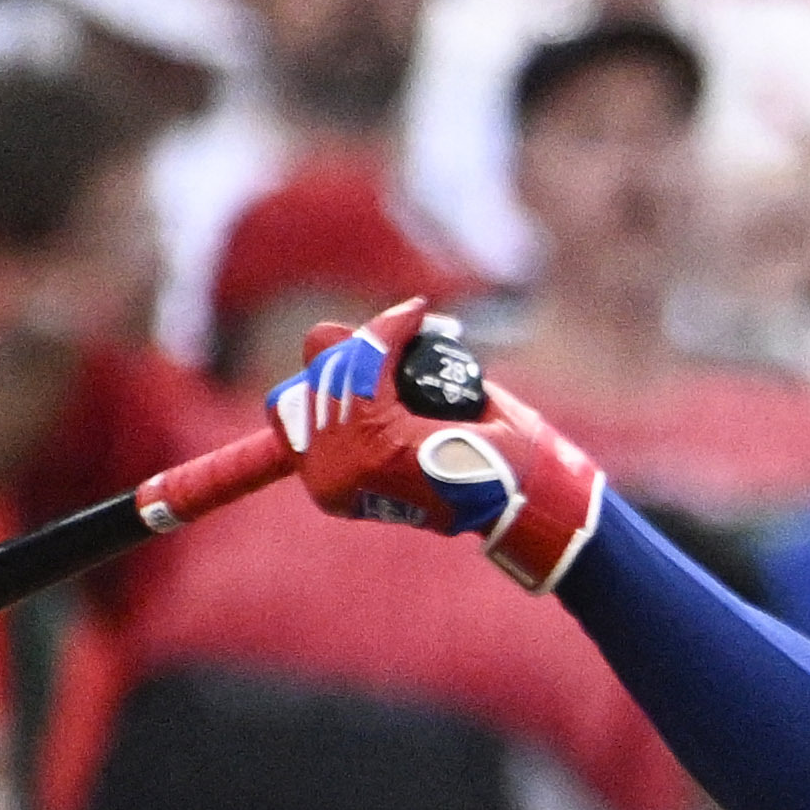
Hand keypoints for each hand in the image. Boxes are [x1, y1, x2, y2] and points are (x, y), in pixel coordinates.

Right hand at [268, 306, 608, 591]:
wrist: (522, 494)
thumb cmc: (470, 464)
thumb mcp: (401, 429)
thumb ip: (358, 395)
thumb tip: (320, 338)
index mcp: (325, 481)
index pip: (287, 406)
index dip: (322, 364)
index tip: (363, 349)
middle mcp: (326, 477)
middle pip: (317, 379)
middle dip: (356, 348)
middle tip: (403, 333)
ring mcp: (350, 463)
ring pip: (343, 369)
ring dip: (377, 340)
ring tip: (412, 328)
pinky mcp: (381, 447)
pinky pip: (369, 366)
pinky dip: (390, 333)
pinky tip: (415, 314)